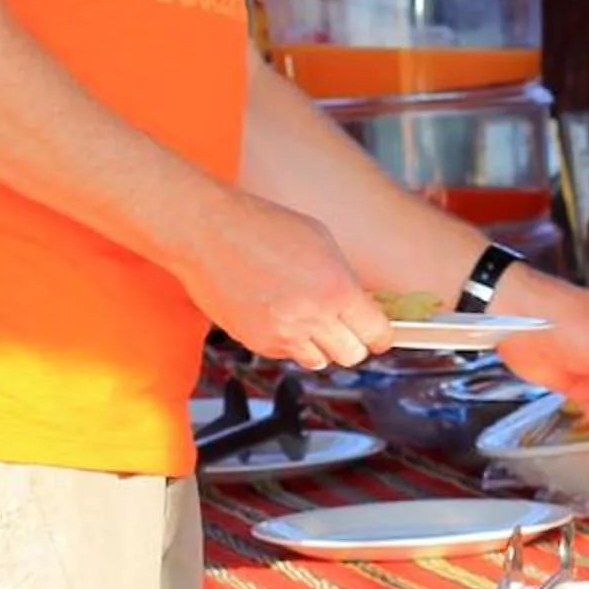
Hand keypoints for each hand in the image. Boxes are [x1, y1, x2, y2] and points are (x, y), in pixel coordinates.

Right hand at [177, 192, 393, 371]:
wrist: (209, 233)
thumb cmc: (261, 227)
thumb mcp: (321, 241)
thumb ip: (344, 278)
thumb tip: (359, 303)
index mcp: (336, 289)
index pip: (376, 334)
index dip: (380, 333)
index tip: (377, 331)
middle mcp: (312, 318)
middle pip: (352, 355)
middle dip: (352, 340)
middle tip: (343, 323)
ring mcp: (283, 335)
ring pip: (320, 361)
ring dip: (321, 345)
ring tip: (308, 317)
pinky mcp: (257, 343)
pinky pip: (287, 354)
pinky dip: (289, 341)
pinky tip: (279, 313)